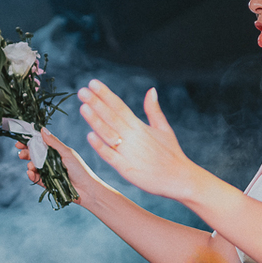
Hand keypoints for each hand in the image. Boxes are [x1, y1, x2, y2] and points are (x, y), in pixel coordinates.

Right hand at [15, 129, 96, 204]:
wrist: (86, 190)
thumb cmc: (80, 169)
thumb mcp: (67, 153)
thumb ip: (53, 142)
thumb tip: (42, 129)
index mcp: (56, 152)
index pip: (40, 144)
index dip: (29, 142)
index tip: (20, 141)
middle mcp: (51, 161)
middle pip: (34, 155)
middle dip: (26, 153)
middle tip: (21, 154)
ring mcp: (48, 172)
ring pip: (34, 166)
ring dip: (29, 165)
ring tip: (31, 166)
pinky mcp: (47, 184)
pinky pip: (36, 178)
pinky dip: (31, 175)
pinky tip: (30, 173)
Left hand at [76, 80, 199, 200]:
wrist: (180, 179)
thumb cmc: (171, 153)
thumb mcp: (164, 128)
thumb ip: (153, 110)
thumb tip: (151, 90)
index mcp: (140, 127)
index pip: (120, 106)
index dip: (106, 94)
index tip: (93, 83)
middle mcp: (133, 137)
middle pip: (111, 117)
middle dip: (96, 103)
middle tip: (82, 91)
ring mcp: (129, 153)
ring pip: (108, 134)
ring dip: (95, 121)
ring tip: (83, 107)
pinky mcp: (126, 169)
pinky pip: (110, 156)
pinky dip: (100, 146)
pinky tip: (89, 136)